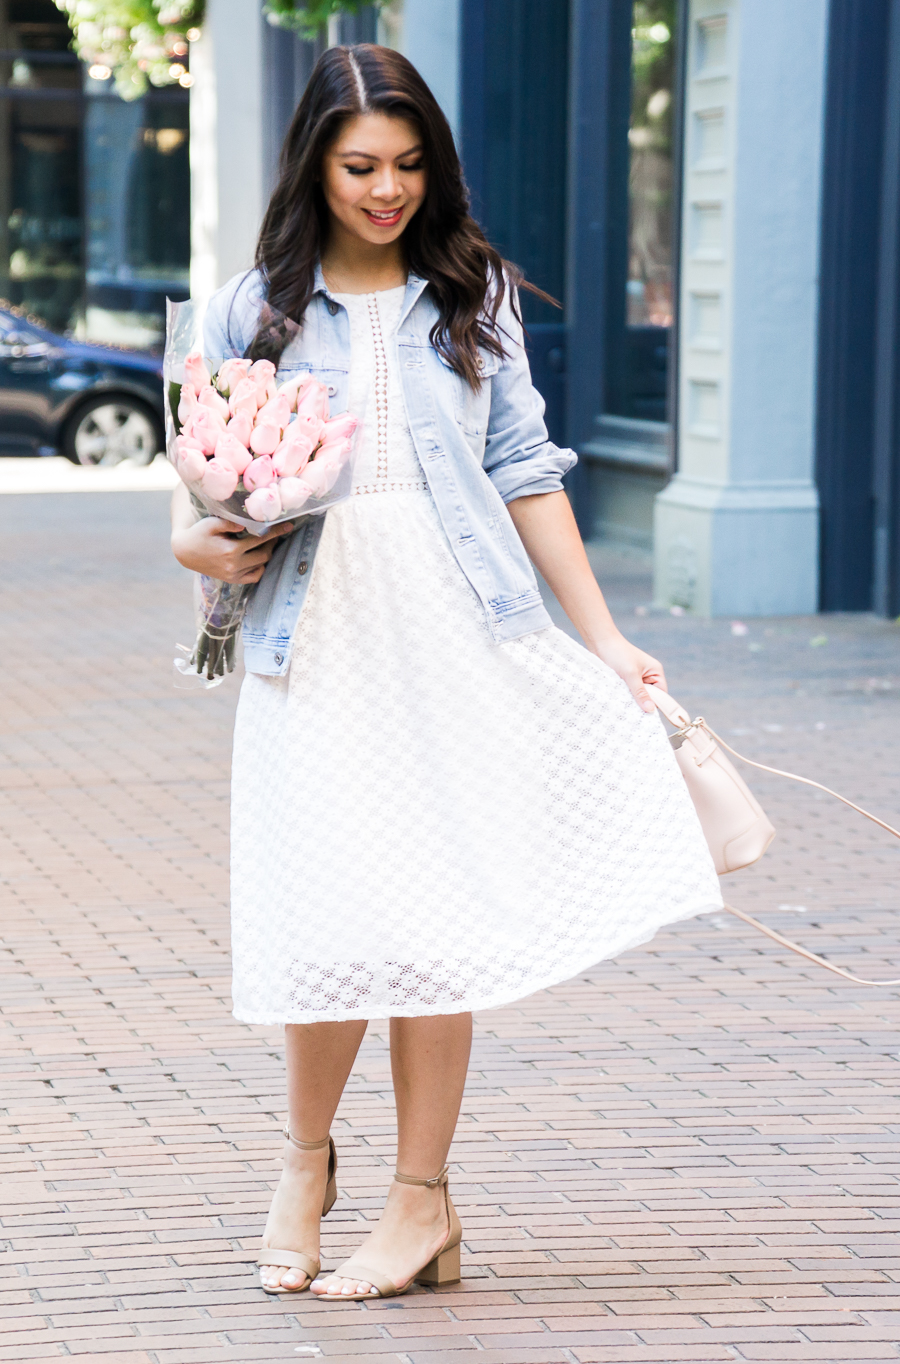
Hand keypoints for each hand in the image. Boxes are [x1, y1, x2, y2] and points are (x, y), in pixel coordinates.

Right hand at [171, 516, 293, 584]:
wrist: (185, 552)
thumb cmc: (199, 533)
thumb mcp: (211, 523)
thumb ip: (230, 522)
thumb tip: (247, 522)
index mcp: (231, 550)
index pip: (260, 539)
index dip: (276, 532)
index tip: (289, 525)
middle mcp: (235, 565)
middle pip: (265, 554)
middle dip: (273, 542)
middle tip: (276, 532)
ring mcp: (234, 575)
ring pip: (261, 565)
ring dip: (268, 554)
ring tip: (268, 542)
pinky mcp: (233, 580)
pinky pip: (254, 577)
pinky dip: (261, 567)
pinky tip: (260, 557)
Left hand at [590, 632, 665, 713]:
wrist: (600, 642)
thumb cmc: (618, 653)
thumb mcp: (630, 674)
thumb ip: (640, 692)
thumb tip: (650, 709)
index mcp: (655, 671)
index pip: (661, 693)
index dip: (655, 704)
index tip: (646, 715)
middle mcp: (648, 675)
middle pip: (649, 696)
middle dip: (641, 702)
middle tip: (633, 712)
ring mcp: (636, 678)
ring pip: (637, 695)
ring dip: (631, 699)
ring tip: (624, 704)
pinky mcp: (625, 680)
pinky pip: (627, 692)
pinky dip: (624, 696)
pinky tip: (618, 700)